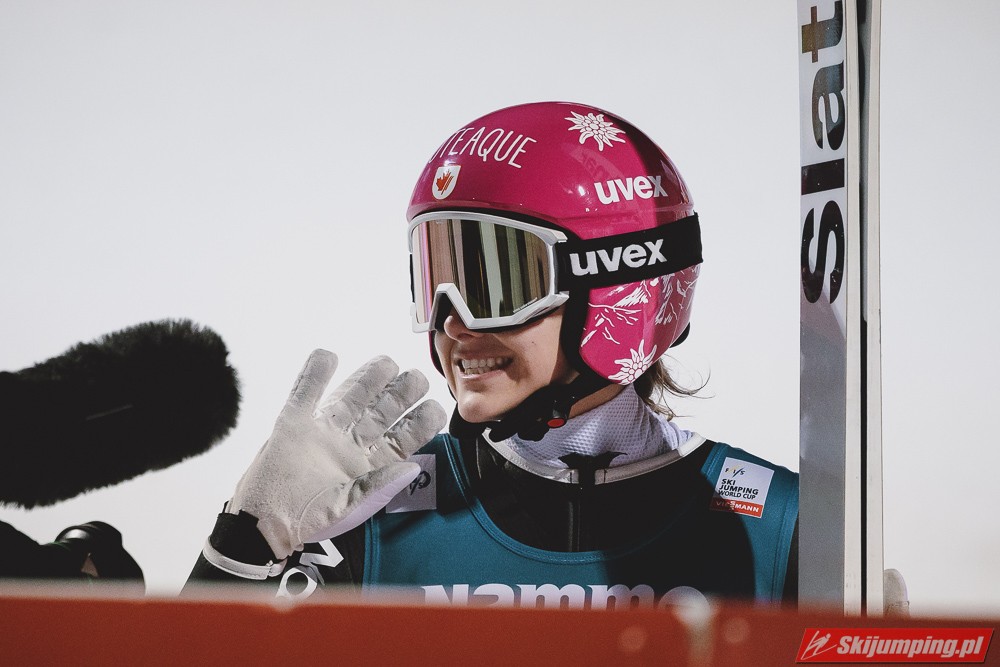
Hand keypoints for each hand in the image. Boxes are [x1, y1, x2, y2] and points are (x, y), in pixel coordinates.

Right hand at [227, 350, 445, 560]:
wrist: (261, 523)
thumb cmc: (306, 520)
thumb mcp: (347, 508)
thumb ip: (378, 487)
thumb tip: (412, 469)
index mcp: (369, 464)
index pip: (402, 437)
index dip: (419, 421)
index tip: (433, 406)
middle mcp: (350, 443)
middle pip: (381, 410)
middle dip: (400, 393)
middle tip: (416, 378)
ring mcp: (322, 431)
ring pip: (350, 396)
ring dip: (367, 378)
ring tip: (386, 362)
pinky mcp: (292, 424)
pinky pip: (304, 393)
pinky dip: (314, 374)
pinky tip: (326, 355)